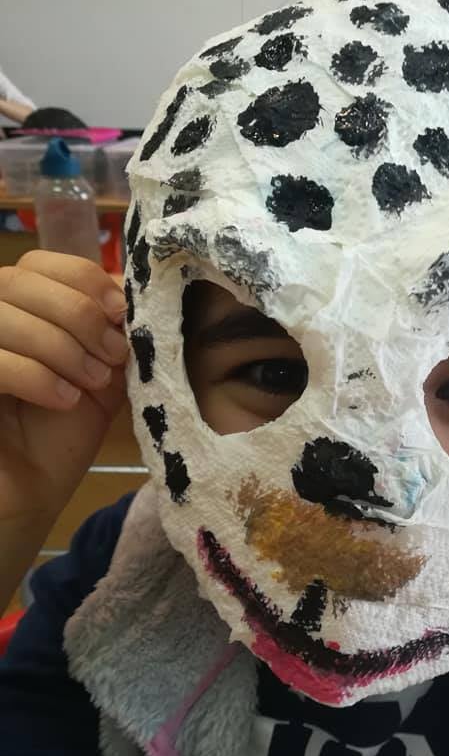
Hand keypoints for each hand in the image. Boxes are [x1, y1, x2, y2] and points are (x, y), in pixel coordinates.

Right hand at [0, 252, 127, 526]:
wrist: (28, 493)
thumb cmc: (60, 433)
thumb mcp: (97, 372)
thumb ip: (109, 330)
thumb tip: (130, 288)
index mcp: (15, 306)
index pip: (38, 261)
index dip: (82, 279)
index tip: (120, 312)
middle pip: (19, 280)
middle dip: (78, 316)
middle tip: (112, 356)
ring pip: (3, 314)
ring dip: (60, 347)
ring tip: (90, 383)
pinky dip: (35, 375)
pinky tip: (64, 400)